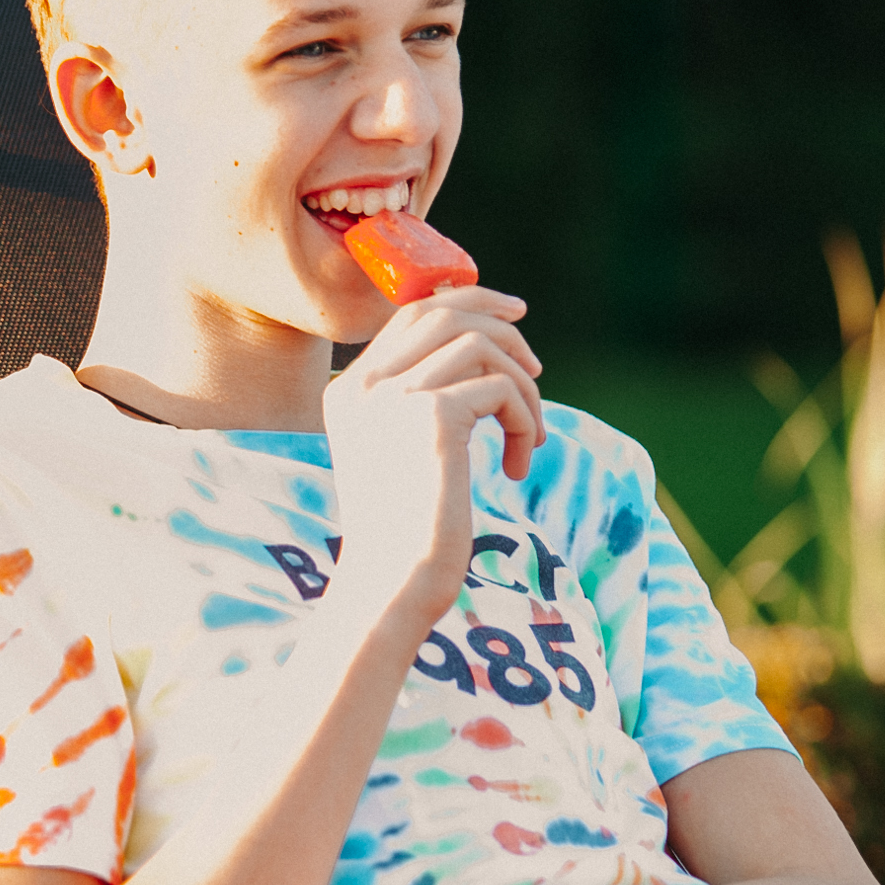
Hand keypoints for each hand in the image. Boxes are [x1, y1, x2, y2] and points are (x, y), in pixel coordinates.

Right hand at [323, 287, 544, 626]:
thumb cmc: (403, 534)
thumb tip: (485, 350)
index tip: (511, 313)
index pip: (411, 314)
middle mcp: (364, 386)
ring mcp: (394, 396)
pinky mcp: (432, 415)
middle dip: (501, 325)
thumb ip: (420, 401)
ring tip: (528, 438)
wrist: (393, 583)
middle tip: (537, 362)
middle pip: (445, 313)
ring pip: (481, 347)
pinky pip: (502, 390)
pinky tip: (516, 467)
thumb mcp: (399, 455)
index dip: (467, 302)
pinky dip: (523, 421)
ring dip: (522, 388)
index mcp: (347, 392)